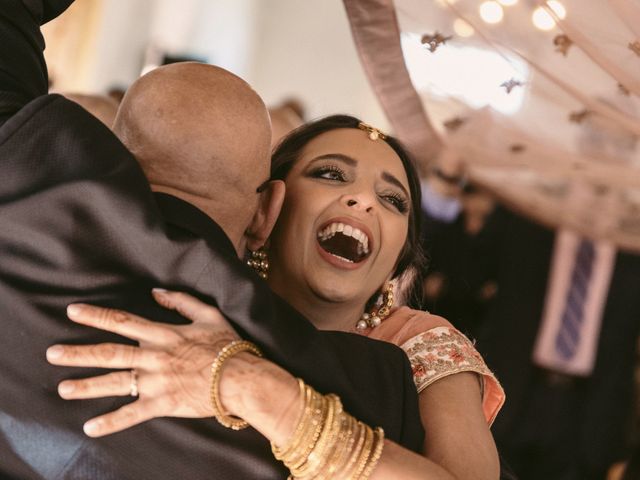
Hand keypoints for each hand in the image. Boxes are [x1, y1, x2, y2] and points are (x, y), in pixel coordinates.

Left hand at [46, 289, 240, 436]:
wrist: (241, 378)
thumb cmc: (227, 345)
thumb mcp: (209, 314)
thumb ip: (182, 301)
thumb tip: (157, 292)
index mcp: (163, 334)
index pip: (122, 322)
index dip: (96, 315)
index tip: (72, 311)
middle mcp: (153, 357)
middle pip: (110, 353)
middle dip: (79, 353)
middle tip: (52, 353)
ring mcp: (156, 382)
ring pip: (114, 383)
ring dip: (86, 386)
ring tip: (62, 388)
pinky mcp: (162, 404)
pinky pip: (132, 415)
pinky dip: (110, 422)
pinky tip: (89, 428)